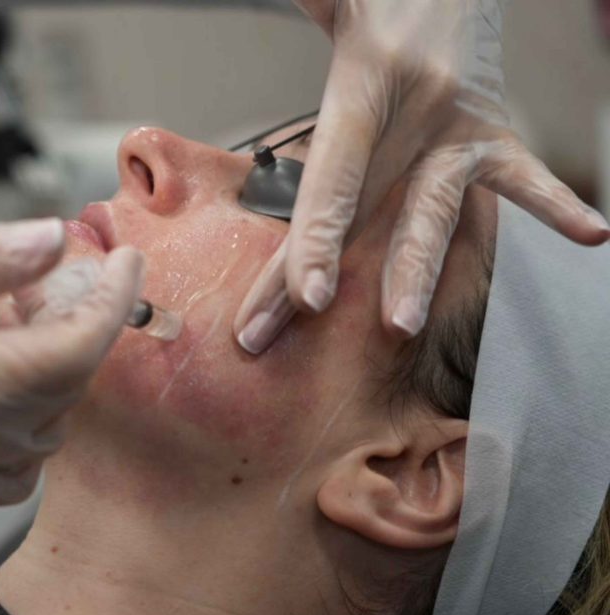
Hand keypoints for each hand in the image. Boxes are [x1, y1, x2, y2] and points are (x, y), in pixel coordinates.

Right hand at [0, 220, 144, 536]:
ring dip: (47, 376)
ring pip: (40, 437)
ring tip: (8, 320)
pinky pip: (1, 470)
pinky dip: (17, 422)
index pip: (72, 352)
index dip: (111, 303)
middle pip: (63, 393)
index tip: (123, 264)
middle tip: (46, 277)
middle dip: (74, 328)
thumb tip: (46, 239)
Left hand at [234, 0, 609, 353]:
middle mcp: (418, 108)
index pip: (335, 173)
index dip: (315, 238)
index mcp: (369, 77)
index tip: (303, 298)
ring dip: (416, 270)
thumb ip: (301, 4)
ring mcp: (460, 126)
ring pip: (433, 210)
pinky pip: (523, 177)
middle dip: (321, 275)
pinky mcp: (493, 133)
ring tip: (402, 325)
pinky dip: (553, 205)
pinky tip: (592, 237)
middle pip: (361, 208)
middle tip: (288, 330)